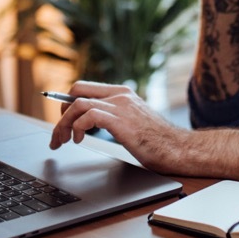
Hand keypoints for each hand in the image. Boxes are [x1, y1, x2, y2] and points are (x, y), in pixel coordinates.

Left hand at [49, 81, 186, 172]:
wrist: (180, 149)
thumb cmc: (159, 142)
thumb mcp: (133, 123)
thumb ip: (115, 117)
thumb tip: (91, 124)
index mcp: (123, 94)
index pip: (85, 87)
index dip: (67, 102)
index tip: (61, 119)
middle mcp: (120, 95)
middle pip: (77, 91)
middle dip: (61, 112)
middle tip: (58, 133)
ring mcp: (121, 106)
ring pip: (78, 104)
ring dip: (64, 123)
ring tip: (63, 140)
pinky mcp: (121, 121)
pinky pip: (88, 115)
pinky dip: (77, 127)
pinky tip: (79, 139)